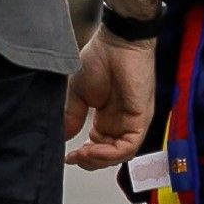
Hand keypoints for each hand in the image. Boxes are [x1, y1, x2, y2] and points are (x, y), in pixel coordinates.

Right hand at [62, 30, 152, 169]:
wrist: (116, 41)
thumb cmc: (99, 59)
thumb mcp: (78, 94)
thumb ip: (72, 117)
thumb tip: (62, 137)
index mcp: (107, 117)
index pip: (99, 147)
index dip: (84, 156)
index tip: (67, 156)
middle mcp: (121, 122)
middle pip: (109, 155)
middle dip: (90, 161)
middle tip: (73, 157)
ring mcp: (132, 121)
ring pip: (120, 155)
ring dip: (99, 160)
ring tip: (81, 154)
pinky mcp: (141, 118)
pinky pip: (129, 146)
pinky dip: (110, 153)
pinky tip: (91, 149)